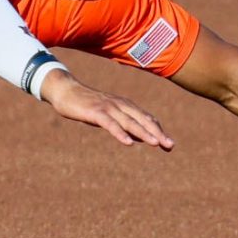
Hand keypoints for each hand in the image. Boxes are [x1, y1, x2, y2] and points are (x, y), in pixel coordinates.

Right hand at [42, 67, 175, 149]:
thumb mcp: (109, 114)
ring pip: (129, 122)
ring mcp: (108, 107)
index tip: (169, 144)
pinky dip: (120, 133)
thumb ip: (125, 123)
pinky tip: (128, 143)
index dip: (158, 131)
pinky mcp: (96, 112)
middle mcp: (120, 105)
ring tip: (156, 144)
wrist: (67, 92)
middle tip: (170, 145)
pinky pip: (110, 124)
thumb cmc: (88, 105)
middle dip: (157, 133)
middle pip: (142, 120)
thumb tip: (140, 137)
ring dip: (143, 133)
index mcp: (125, 105)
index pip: (146, 118)